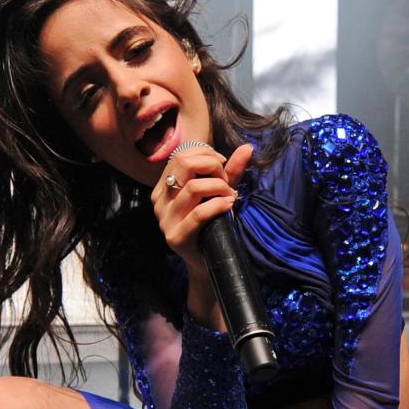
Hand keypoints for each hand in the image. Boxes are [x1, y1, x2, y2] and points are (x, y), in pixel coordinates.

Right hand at [149, 141, 253, 277]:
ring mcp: (166, 219)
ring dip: (219, 187)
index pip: (181, 155)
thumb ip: (231, 171)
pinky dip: (218, 205)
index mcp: (164, 187)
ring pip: (194, 187)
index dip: (207, 155)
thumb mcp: (219, 193)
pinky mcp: (177, 237)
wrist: (207, 261)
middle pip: (185, 164)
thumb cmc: (211, 224)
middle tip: (226, 181)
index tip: (222, 168)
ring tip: (230, 196)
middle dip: (213, 167)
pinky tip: (228, 205)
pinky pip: (199, 213)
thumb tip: (248, 147)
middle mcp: (160, 200)